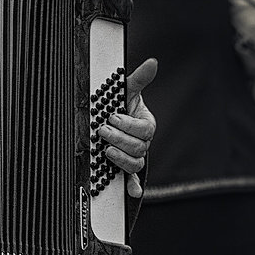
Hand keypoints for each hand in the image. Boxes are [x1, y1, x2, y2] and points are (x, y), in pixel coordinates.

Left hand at [101, 57, 157, 197]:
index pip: (144, 130)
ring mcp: (134, 156)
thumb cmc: (121, 104)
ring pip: (135, 164)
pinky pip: (133, 180)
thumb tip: (152, 62)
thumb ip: (139, 78)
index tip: (112, 117)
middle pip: (139, 148)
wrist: (110, 117)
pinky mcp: (125, 168)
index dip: (128, 125)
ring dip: (121, 159)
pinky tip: (132, 193)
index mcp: (145, 125)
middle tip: (102, 131)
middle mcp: (142, 143)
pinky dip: (133, 187)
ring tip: (105, 150)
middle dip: (119, 139)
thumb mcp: (127, 90)